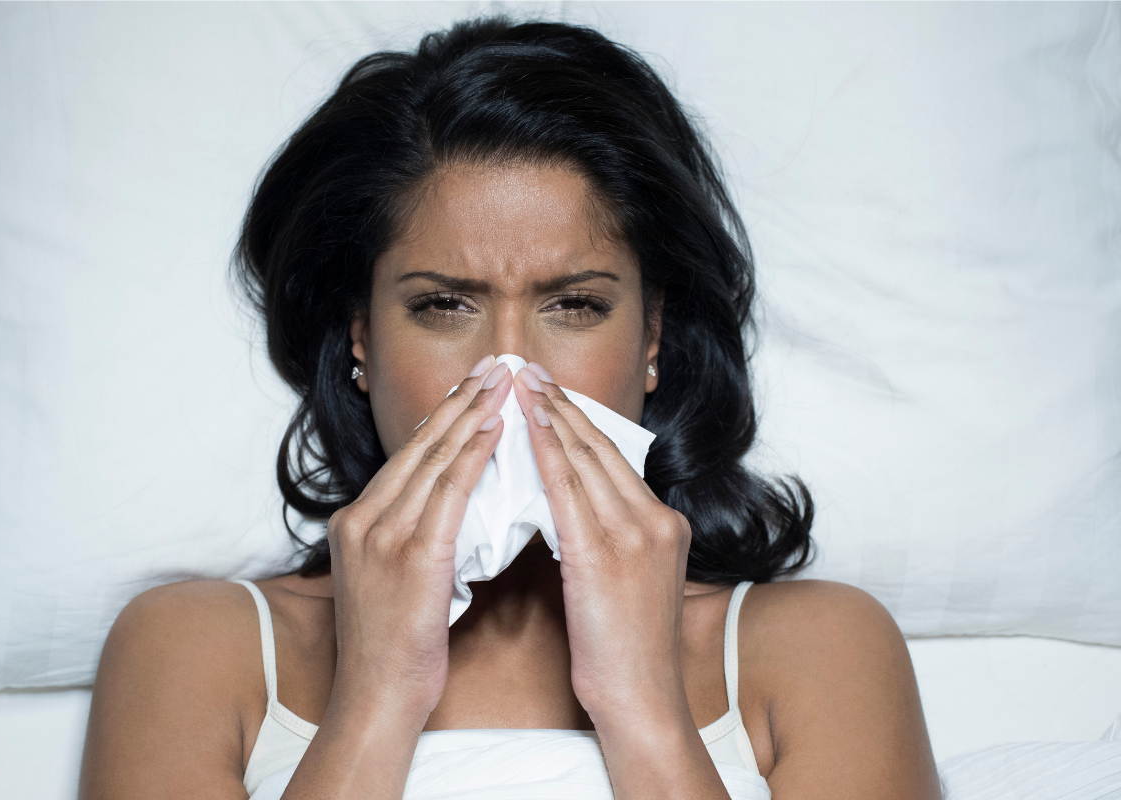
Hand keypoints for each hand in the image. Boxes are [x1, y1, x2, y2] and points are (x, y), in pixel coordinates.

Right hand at [324, 355, 511, 726]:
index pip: (407, 457)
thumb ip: (412, 536)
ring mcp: (382, 535)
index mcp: (357, 522)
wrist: (376, 701)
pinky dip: (473, 453)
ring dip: (472, 414)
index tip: (471, 386)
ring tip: (502, 382)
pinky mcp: (410, 555)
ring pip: (434, 458)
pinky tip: (496, 429)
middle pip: (419, 446)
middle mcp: (363, 519)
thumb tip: (452, 505)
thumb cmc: (393, 650)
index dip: (442, 417)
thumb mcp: (392, 580)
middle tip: (492, 366)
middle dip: (459, 401)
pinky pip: (448, 490)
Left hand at [511, 364, 692, 728]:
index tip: (551, 391)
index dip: (580, 421)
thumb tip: (569, 507)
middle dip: (563, 405)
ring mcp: (635, 535)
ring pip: (587, 461)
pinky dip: (547, 452)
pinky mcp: (606, 555)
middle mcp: (655, 521)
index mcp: (663, 525)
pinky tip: (527, 427)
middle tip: (530, 371)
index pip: (615, 459)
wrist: (642, 701)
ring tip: (523, 384)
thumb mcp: (628, 582)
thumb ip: (608, 538)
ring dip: (552, 416)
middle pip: (602, 449)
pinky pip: (570, 491)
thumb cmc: (626, 652)